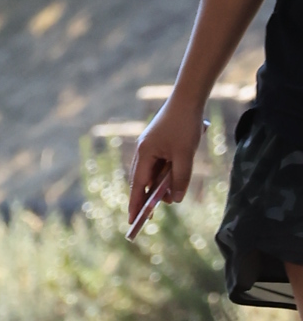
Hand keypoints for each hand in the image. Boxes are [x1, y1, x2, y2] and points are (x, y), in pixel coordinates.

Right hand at [127, 91, 205, 225]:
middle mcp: (143, 151)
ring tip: (172, 192)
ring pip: (152, 173)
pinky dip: (165, 173)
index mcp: (144, 154)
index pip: (138, 186)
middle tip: (153, 213)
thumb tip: (175, 200)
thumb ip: (180, 178)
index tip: (132, 221)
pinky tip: (175, 173)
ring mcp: (150, 146)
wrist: (188, 98)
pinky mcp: (158, 142)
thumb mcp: (185, 155)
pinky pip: (159, 164)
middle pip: (142, 181)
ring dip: (161, 184)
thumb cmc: (184, 125)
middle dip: (148, 197)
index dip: (135, 204)